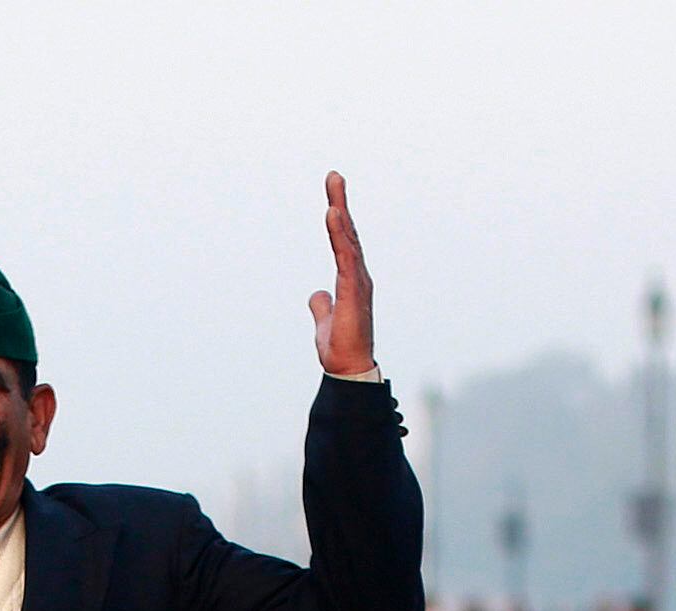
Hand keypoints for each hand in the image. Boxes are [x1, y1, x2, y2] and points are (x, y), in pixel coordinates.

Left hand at [310, 172, 376, 375]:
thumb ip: (322, 305)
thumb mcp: (325, 321)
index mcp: (351, 281)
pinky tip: (333, 214)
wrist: (348, 369)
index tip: (332, 197)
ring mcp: (357, 282)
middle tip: (333, 176)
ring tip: (333, 187)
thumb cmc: (341, 348)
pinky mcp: (353, 290)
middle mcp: (358, 276)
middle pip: (348, 233)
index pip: (344, 243)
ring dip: (340, 211)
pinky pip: (345, 255)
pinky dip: (339, 233)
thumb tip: (317, 295)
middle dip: (340, 203)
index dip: (338, 220)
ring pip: (348, 239)